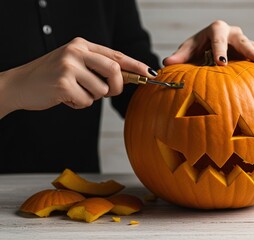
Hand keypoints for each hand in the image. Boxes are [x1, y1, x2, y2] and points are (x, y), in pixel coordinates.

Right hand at [0, 37, 156, 116]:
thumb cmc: (52, 77)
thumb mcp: (75, 64)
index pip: (116, 55)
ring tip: (75, 92)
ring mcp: (68, 66)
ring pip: (100, 90)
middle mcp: (76, 51)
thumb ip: (97, 67)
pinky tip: (65, 97)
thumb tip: (127, 78)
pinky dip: (79, 104)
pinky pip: (86, 102)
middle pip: (114, 71)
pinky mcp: (62, 83)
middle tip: (108, 92)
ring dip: (91, 97)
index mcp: (82, 45)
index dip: (136, 65)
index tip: (151, 73)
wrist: (20, 84)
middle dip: (117, 87)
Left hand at [163, 20, 253, 68]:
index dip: (219, 50)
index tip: (221, 63)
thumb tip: (166, 63)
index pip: (217, 38)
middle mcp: (231, 32)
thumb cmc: (196, 49)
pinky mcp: (249, 49)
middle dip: (248, 50)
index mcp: (215, 30)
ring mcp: (242, 40)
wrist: (206, 48)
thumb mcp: (187, 52)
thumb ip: (179, 57)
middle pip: (241, 40)